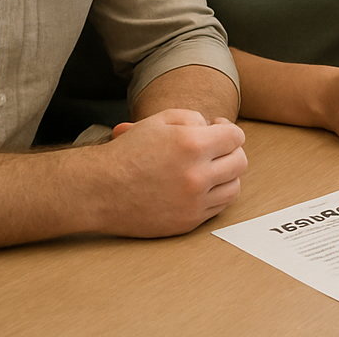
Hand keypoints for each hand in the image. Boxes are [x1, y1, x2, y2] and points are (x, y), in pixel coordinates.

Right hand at [95, 108, 246, 237]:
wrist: (99, 190)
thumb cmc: (127, 153)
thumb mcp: (158, 121)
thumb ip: (192, 118)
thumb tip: (212, 127)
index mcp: (192, 145)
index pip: (235, 137)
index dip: (228, 130)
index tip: (217, 129)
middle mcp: (197, 175)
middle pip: (239, 162)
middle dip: (231, 151)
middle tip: (216, 148)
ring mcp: (194, 202)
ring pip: (234, 187)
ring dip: (227, 174)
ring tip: (210, 167)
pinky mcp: (188, 221)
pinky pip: (218, 207)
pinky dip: (215, 194)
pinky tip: (201, 185)